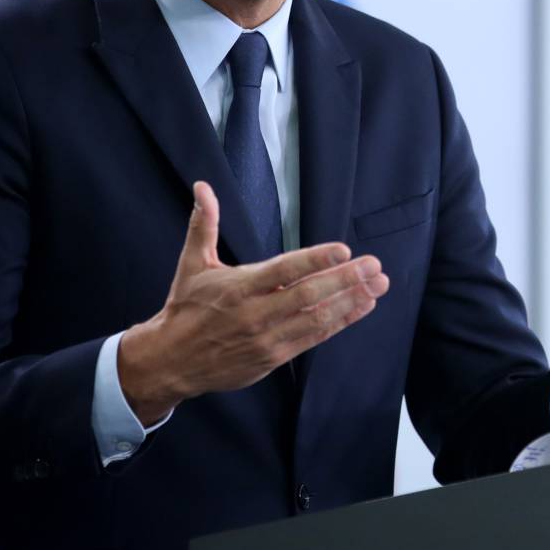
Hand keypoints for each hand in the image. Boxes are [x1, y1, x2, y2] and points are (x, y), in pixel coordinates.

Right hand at [117, 181, 389, 423]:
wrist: (171, 362)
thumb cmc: (185, 307)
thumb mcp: (192, 264)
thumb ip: (204, 225)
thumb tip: (203, 187)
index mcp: (238, 288)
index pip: (283, 271)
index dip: (314, 260)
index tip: (343, 250)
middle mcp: (255, 314)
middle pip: (307, 295)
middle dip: (345, 280)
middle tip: (374, 265)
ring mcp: (266, 338)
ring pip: (316, 318)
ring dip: (350, 301)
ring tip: (378, 285)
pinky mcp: (274, 357)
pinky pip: (313, 338)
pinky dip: (340, 322)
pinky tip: (362, 307)